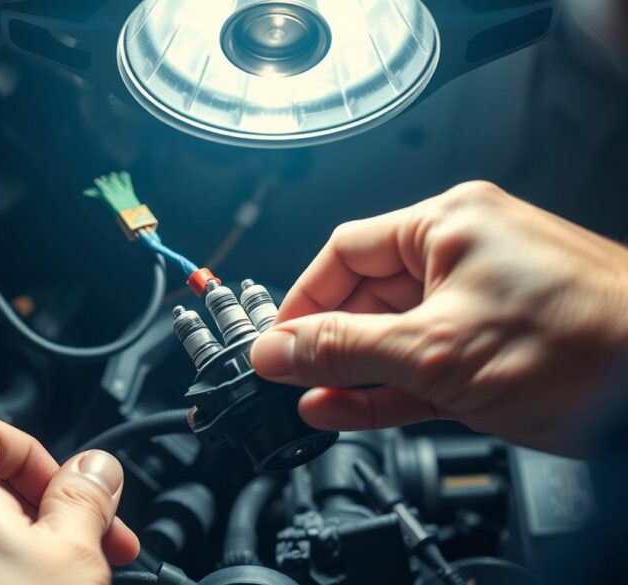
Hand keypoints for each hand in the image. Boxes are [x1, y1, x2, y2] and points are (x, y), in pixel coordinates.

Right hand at [250, 181, 627, 454]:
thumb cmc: (583, 345)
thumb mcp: (433, 349)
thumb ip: (344, 351)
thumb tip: (277, 351)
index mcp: (447, 224)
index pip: (346, 252)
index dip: (303, 299)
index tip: (275, 341)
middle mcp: (464, 254)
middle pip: (368, 296)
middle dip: (327, 342)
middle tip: (288, 377)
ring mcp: (482, 304)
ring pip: (395, 336)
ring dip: (353, 372)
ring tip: (311, 399)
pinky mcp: (496, 349)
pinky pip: (423, 363)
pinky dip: (387, 387)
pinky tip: (346, 409)